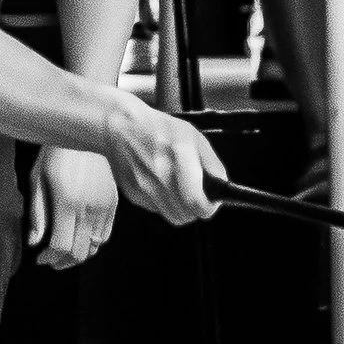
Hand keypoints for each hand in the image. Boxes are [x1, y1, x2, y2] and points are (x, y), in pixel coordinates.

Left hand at [27, 142, 120, 270]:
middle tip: (50, 259)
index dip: (48, 258)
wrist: (88, 132)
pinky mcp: (114, 204)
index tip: (39, 258)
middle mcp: (89, 207)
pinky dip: (92, 244)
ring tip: (64, 251)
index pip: (60, 246)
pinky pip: (105, 236)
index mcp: (67, 202)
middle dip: (62, 262)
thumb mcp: (38, 179)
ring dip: (78, 255)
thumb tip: (33, 243)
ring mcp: (105, 206)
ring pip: (93, 248)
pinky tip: (79, 238)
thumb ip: (37, 214)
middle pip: (78, 253)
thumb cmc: (56, 153)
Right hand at [98, 93, 226, 224]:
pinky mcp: (133, 194)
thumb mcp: (194, 137)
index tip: (211, 204)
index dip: (208, 207)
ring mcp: (144, 186)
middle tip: (197, 196)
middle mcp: (161, 173)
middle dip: (195, 209)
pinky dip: (163, 203)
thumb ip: (211, 163)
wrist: (120, 127)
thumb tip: (223, 185)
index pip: (197, 201)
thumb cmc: (158, 129)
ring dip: (180, 208)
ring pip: (172, 216)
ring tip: (180, 190)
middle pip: (186, 215)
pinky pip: (157, 210)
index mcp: (180, 155)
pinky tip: (161, 184)